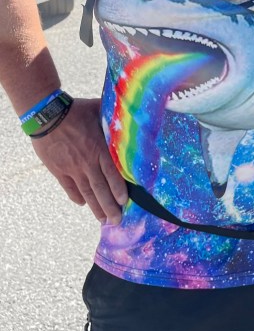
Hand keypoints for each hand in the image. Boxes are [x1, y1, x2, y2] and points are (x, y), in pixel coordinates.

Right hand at [31, 97, 127, 224]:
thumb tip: (130, 112)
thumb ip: (114, 117)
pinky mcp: (58, 170)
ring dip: (95, 207)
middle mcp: (87, 162)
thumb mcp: (100, 110)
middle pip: (100, 188)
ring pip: (86, 192)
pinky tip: (82, 204)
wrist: (47, 115)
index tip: (125, 202)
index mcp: (99, 149)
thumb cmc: (76, 110)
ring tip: (103, 220)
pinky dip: (76, 197)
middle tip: (117, 220)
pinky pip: (69, 187)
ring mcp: (72, 168)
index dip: (119, 190)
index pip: (112, 174)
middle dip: (110, 206)